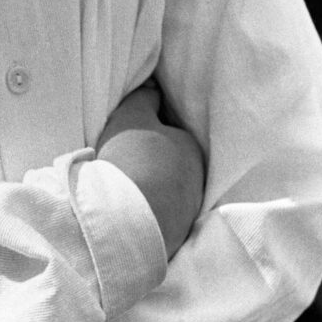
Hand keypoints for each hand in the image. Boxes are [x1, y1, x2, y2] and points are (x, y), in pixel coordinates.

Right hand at [97, 82, 204, 258]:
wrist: (126, 219)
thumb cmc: (131, 158)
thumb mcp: (130, 116)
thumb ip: (143, 96)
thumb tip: (154, 86)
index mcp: (191, 147)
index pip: (171, 132)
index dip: (148, 130)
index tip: (128, 136)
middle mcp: (198, 178)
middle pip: (171, 163)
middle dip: (153, 161)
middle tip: (123, 160)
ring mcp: (189, 210)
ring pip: (167, 191)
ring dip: (150, 187)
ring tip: (123, 187)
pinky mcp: (176, 236)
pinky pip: (159, 214)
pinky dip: (146, 209)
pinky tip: (127, 208)